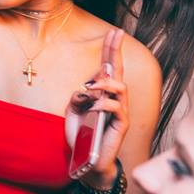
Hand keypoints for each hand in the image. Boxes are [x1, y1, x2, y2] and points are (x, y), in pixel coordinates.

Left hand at [65, 29, 129, 186]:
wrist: (88, 160)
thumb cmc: (82, 135)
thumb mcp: (73, 112)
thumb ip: (77, 97)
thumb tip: (83, 90)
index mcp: (102, 94)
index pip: (107, 68)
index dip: (110, 50)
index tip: (113, 32)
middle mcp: (113, 99)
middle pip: (117, 71)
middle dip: (116, 51)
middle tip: (116, 33)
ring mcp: (119, 111)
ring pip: (120, 88)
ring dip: (105, 83)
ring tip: (91, 87)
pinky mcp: (121, 124)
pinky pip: (116, 108)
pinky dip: (103, 104)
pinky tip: (93, 106)